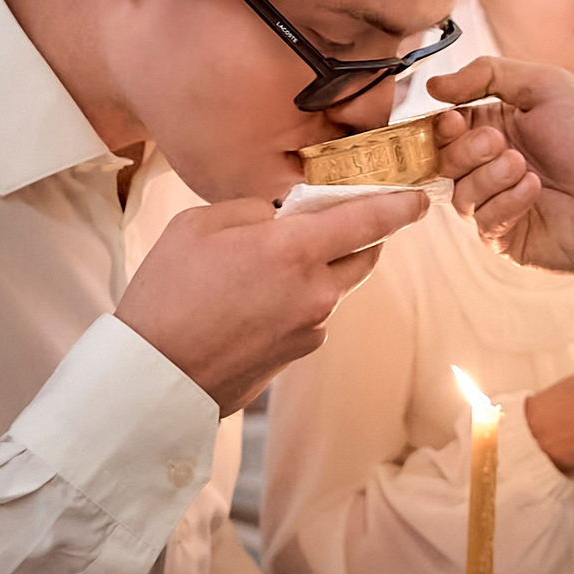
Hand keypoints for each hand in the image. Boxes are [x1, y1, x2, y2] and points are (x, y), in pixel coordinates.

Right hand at [118, 191, 425, 412]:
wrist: (154, 375)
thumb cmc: (167, 294)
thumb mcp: (199, 225)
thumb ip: (254, 210)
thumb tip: (281, 215)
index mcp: (294, 251)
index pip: (369, 221)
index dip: (400, 205)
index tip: (419, 198)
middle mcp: (315, 292)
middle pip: (365, 255)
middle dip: (360, 235)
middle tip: (336, 219)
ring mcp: (311, 328)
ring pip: (336, 287)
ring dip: (321, 269)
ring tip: (271, 265)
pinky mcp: (298, 355)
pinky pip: (312, 315)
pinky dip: (298, 300)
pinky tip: (254, 300)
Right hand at [427, 58, 573, 273]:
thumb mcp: (545, 85)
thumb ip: (488, 75)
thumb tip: (433, 86)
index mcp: (494, 129)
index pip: (444, 130)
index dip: (441, 126)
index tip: (455, 118)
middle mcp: (491, 168)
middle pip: (443, 162)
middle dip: (466, 150)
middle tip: (500, 142)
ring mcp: (498, 205)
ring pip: (460, 194)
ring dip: (489, 176)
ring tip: (524, 167)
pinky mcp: (509, 238)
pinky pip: (484, 223)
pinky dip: (506, 203)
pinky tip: (534, 189)